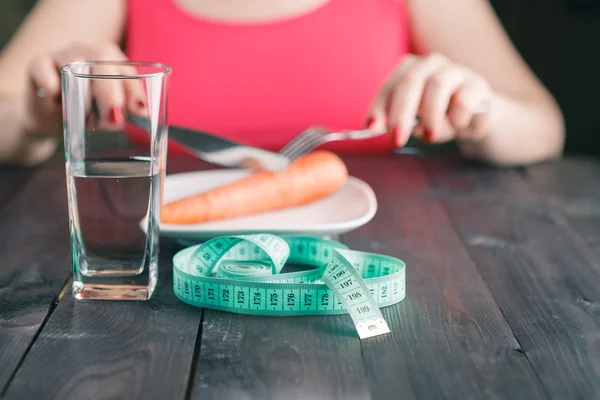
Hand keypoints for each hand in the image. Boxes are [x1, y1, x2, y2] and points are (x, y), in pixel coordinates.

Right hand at [23, 43, 146, 136]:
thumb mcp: (108, 117)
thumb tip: (148, 126)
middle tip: (115, 118)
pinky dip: (51, 83)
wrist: (48, 121)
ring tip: (87, 120)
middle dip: (111, 90)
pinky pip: (43, 66)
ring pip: (74, 61)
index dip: (135, 89)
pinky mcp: (37, 64)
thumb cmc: (86, 116)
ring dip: (84, 92)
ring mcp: (62, 55)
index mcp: (112, 64)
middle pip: (103, 58)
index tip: (140, 111)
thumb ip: (127, 115)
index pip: (127, 69)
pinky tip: (56, 99)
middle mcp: (89, 54)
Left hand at [366, 53, 492, 146]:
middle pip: (411, 81)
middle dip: (401, 113)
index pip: (390, 86)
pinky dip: (457, 118)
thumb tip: (383, 129)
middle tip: (397, 139)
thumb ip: (400, 122)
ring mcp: (455, 70)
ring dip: (430, 116)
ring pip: (437, 86)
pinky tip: (459, 125)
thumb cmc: (437, 117)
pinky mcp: (477, 84)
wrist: (475, 118)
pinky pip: (463, 100)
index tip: (372, 128)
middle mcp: (430, 64)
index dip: (379, 107)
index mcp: (409, 69)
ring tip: (431, 136)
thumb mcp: (415, 122)